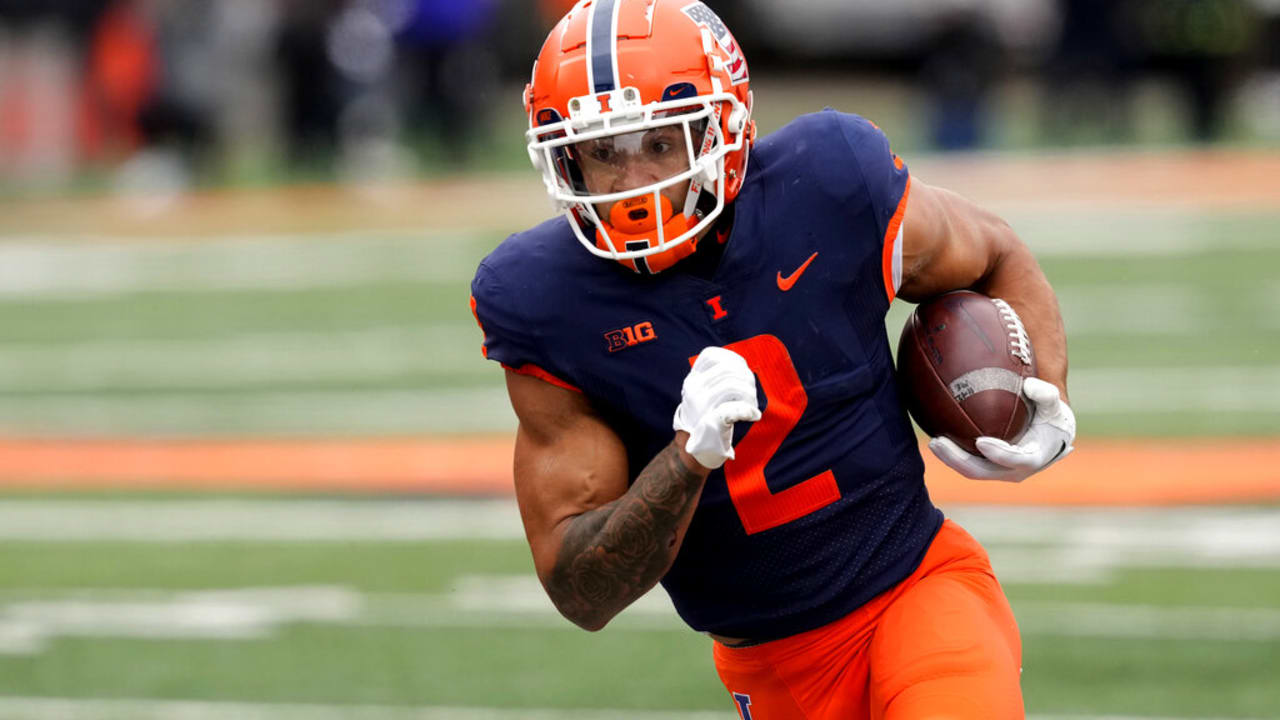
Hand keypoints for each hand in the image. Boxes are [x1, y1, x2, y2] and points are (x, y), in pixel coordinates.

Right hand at [672, 347, 761, 468]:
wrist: (696, 449)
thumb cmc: (705, 419)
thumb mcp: (702, 394)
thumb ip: (715, 379)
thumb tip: (740, 365)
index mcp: (692, 380)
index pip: (711, 355)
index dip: (733, 359)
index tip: (744, 371)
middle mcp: (693, 389)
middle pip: (728, 371)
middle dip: (747, 378)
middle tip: (752, 393)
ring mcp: (701, 405)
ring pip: (732, 386)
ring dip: (750, 394)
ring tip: (752, 404)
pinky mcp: (711, 422)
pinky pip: (733, 409)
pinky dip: (748, 410)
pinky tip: (754, 415)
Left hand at [928, 377, 1075, 481]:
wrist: (1051, 435)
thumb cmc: (1051, 416)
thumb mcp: (1054, 404)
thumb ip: (1046, 394)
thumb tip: (1030, 385)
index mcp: (1033, 458)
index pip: (1015, 460)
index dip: (998, 454)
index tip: (980, 441)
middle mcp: (1014, 471)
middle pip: (982, 471)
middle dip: (958, 459)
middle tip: (938, 441)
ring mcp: (999, 472)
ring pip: (970, 470)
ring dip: (949, 458)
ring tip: (933, 442)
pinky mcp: (988, 467)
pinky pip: (967, 463)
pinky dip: (952, 454)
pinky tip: (936, 438)